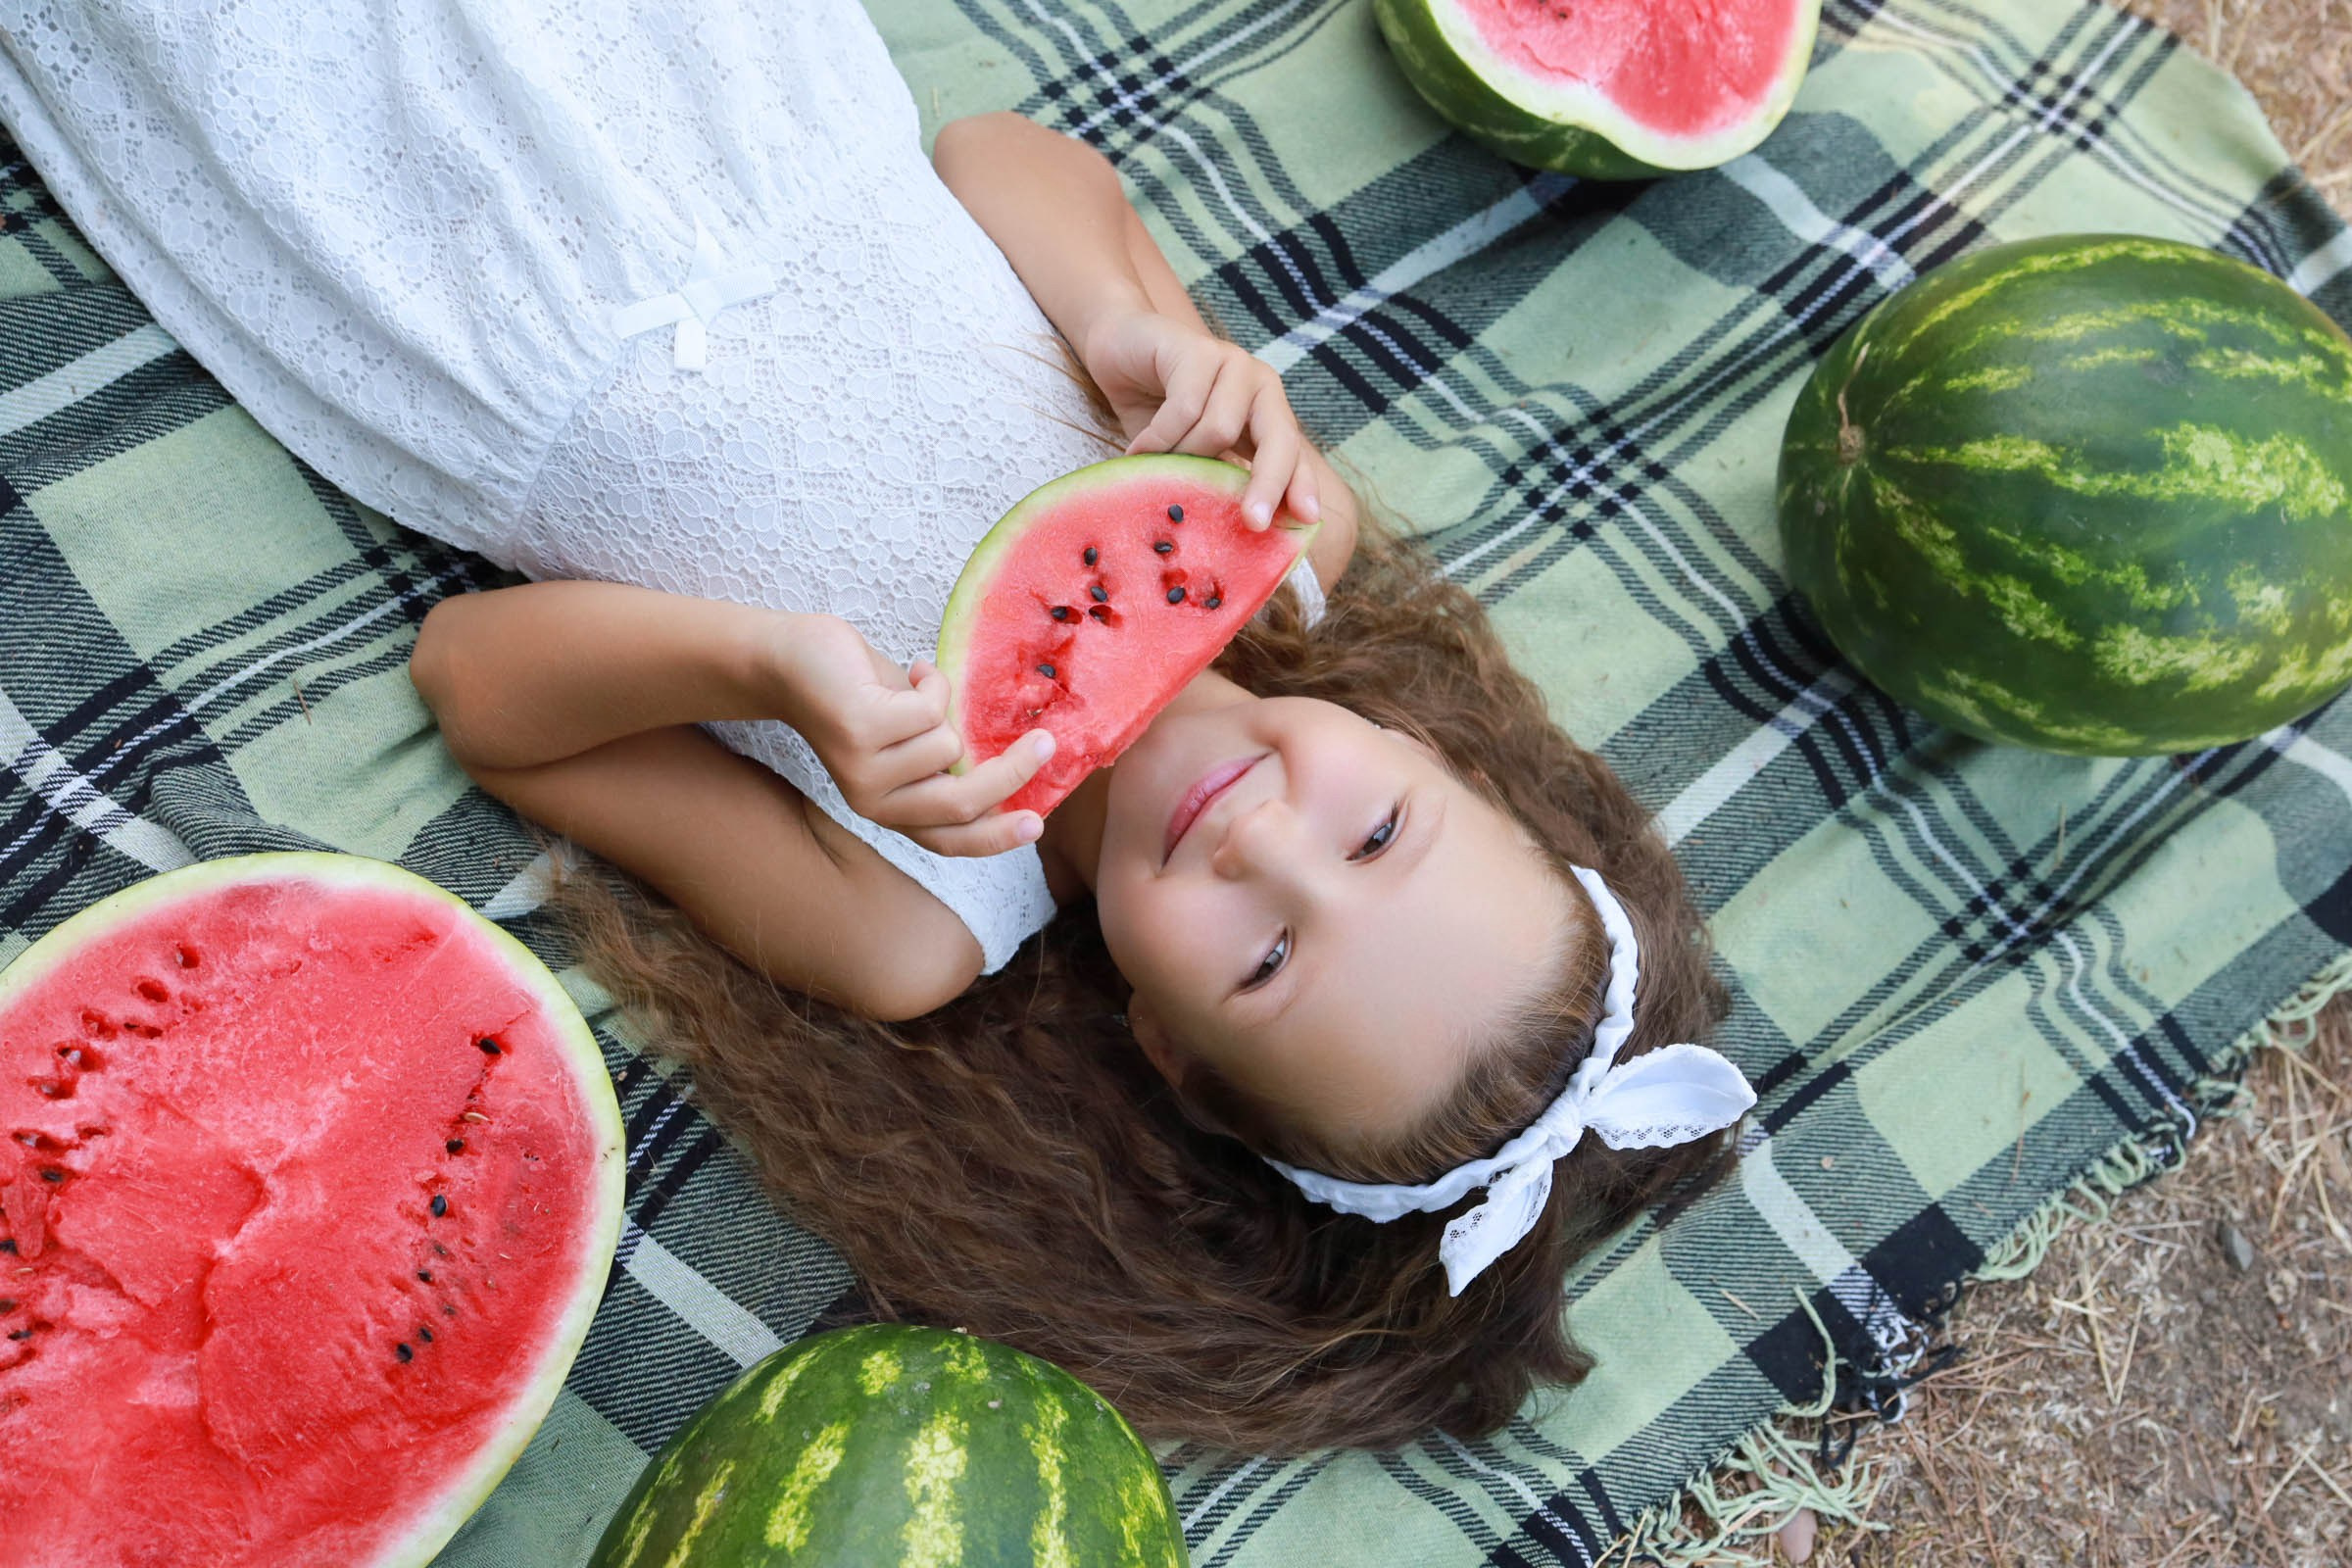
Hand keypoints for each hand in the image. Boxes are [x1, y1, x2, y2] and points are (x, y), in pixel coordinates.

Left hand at [768, 614, 1055, 856]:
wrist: (790, 662)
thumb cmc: (859, 696)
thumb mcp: (910, 738)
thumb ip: (947, 760)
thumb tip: (1018, 764)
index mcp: (890, 809)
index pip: (949, 839)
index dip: (996, 837)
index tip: (1037, 824)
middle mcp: (875, 801)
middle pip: (963, 802)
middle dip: (1012, 772)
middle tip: (1045, 741)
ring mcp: (865, 769)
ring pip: (950, 742)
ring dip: (943, 703)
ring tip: (916, 686)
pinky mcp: (860, 732)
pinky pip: (931, 709)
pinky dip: (931, 680)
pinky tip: (909, 670)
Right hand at [1080, 311, 1320, 530]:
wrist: (1120, 347)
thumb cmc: (1157, 408)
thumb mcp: (1192, 451)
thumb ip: (1217, 475)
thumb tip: (1235, 526)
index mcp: (1266, 411)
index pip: (1294, 453)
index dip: (1301, 485)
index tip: (1307, 520)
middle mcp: (1259, 384)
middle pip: (1278, 440)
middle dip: (1267, 484)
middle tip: (1252, 521)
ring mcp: (1232, 362)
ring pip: (1220, 429)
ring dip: (1183, 457)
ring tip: (1154, 466)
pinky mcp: (1198, 350)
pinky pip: (1184, 409)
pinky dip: (1157, 439)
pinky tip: (1137, 451)